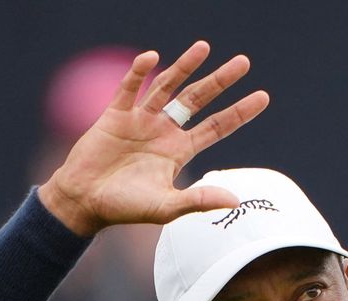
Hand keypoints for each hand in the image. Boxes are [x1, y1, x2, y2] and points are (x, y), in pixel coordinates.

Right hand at [38, 41, 269, 235]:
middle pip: (198, 100)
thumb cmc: (125, 207)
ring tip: (204, 47)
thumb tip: (235, 201)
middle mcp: (164, 131)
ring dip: (184, 67)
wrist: (84, 202)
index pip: (217, 127)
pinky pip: (129, 89)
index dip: (239, 112)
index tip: (263, 96)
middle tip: (244, 62)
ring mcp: (140, 120)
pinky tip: (153, 58)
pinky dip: (139, 73)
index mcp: (179, 151)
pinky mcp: (115, 115)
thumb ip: (198, 200)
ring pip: (167, 87)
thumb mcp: (166, 207)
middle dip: (220, 81)